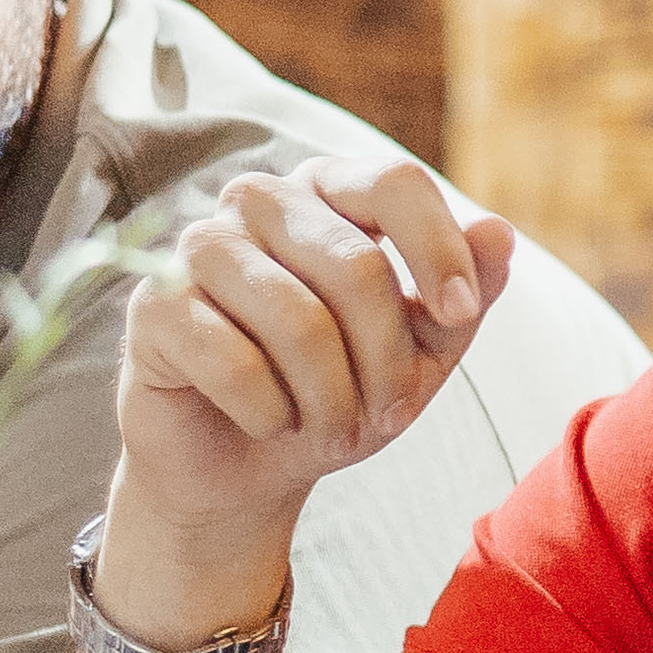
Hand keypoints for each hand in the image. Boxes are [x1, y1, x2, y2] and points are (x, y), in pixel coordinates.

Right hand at [103, 159, 512, 625]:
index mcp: (328, 194)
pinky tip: (270, 423)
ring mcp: (198, 248)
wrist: (247, 468)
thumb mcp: (420, 355)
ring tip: (333, 427)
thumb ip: (464, 295)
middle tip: (384, 415)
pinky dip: (270, 411)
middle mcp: (258, 201)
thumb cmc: (337, 394)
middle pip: (355, 266)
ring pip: (298, 318)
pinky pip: (233, 360)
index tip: (458, 315)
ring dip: (332, 397)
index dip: (436, 251)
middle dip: (385, 360)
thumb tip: (497, 231)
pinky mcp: (155, 307)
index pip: (394, 184)